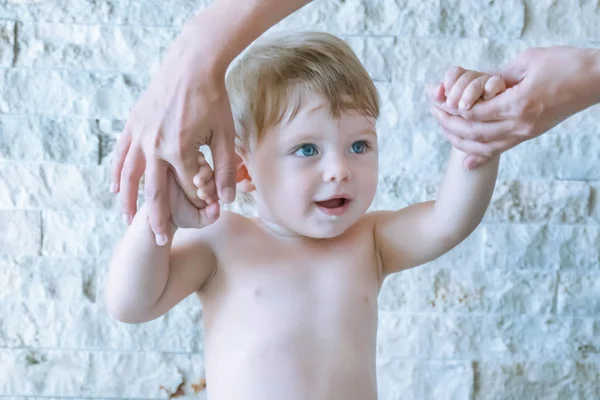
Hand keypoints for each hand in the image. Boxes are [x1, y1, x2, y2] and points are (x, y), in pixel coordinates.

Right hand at [110, 17, 236, 244]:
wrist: (192, 63)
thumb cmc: (214, 98)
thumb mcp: (225, 134)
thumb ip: (225, 169)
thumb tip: (228, 199)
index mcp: (180, 150)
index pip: (188, 186)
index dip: (199, 200)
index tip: (207, 210)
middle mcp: (155, 146)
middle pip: (155, 191)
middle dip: (157, 217)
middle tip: (157, 240)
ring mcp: (141, 135)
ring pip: (130, 176)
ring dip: (128, 200)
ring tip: (127, 220)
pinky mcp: (133, 125)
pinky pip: (121, 154)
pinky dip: (116, 172)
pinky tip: (113, 187)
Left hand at [429, 46, 599, 168]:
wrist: (595, 80)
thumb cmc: (564, 64)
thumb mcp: (527, 61)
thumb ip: (498, 76)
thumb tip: (476, 87)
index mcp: (517, 103)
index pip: (474, 112)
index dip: (451, 108)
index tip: (437, 100)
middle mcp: (520, 124)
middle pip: (474, 131)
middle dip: (449, 123)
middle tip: (433, 112)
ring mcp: (525, 133)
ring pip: (484, 145)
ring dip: (459, 140)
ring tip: (442, 129)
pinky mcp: (529, 135)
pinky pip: (500, 150)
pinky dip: (480, 156)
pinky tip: (466, 163)